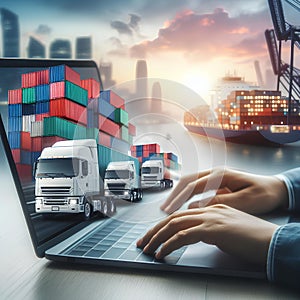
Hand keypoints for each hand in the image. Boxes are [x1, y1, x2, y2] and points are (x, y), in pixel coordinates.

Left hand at [137, 204, 278, 264]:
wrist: (271, 241)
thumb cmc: (252, 238)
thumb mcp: (227, 230)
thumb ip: (211, 229)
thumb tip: (199, 235)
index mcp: (211, 208)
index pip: (181, 215)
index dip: (163, 226)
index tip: (153, 236)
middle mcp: (208, 210)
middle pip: (173, 218)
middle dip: (154, 231)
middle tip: (143, 242)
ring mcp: (210, 218)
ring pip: (174, 225)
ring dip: (157, 237)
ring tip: (147, 249)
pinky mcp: (212, 229)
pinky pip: (183, 236)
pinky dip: (169, 245)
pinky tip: (162, 253)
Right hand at [160, 167, 288, 213]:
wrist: (274, 188)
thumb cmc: (262, 194)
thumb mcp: (243, 200)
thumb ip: (219, 202)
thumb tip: (196, 207)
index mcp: (220, 175)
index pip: (193, 186)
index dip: (179, 199)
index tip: (170, 210)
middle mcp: (215, 173)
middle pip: (187, 181)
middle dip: (174, 194)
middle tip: (164, 208)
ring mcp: (215, 177)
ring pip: (190, 183)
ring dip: (178, 194)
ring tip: (168, 206)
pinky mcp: (216, 184)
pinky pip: (196, 187)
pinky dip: (185, 195)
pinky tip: (181, 203)